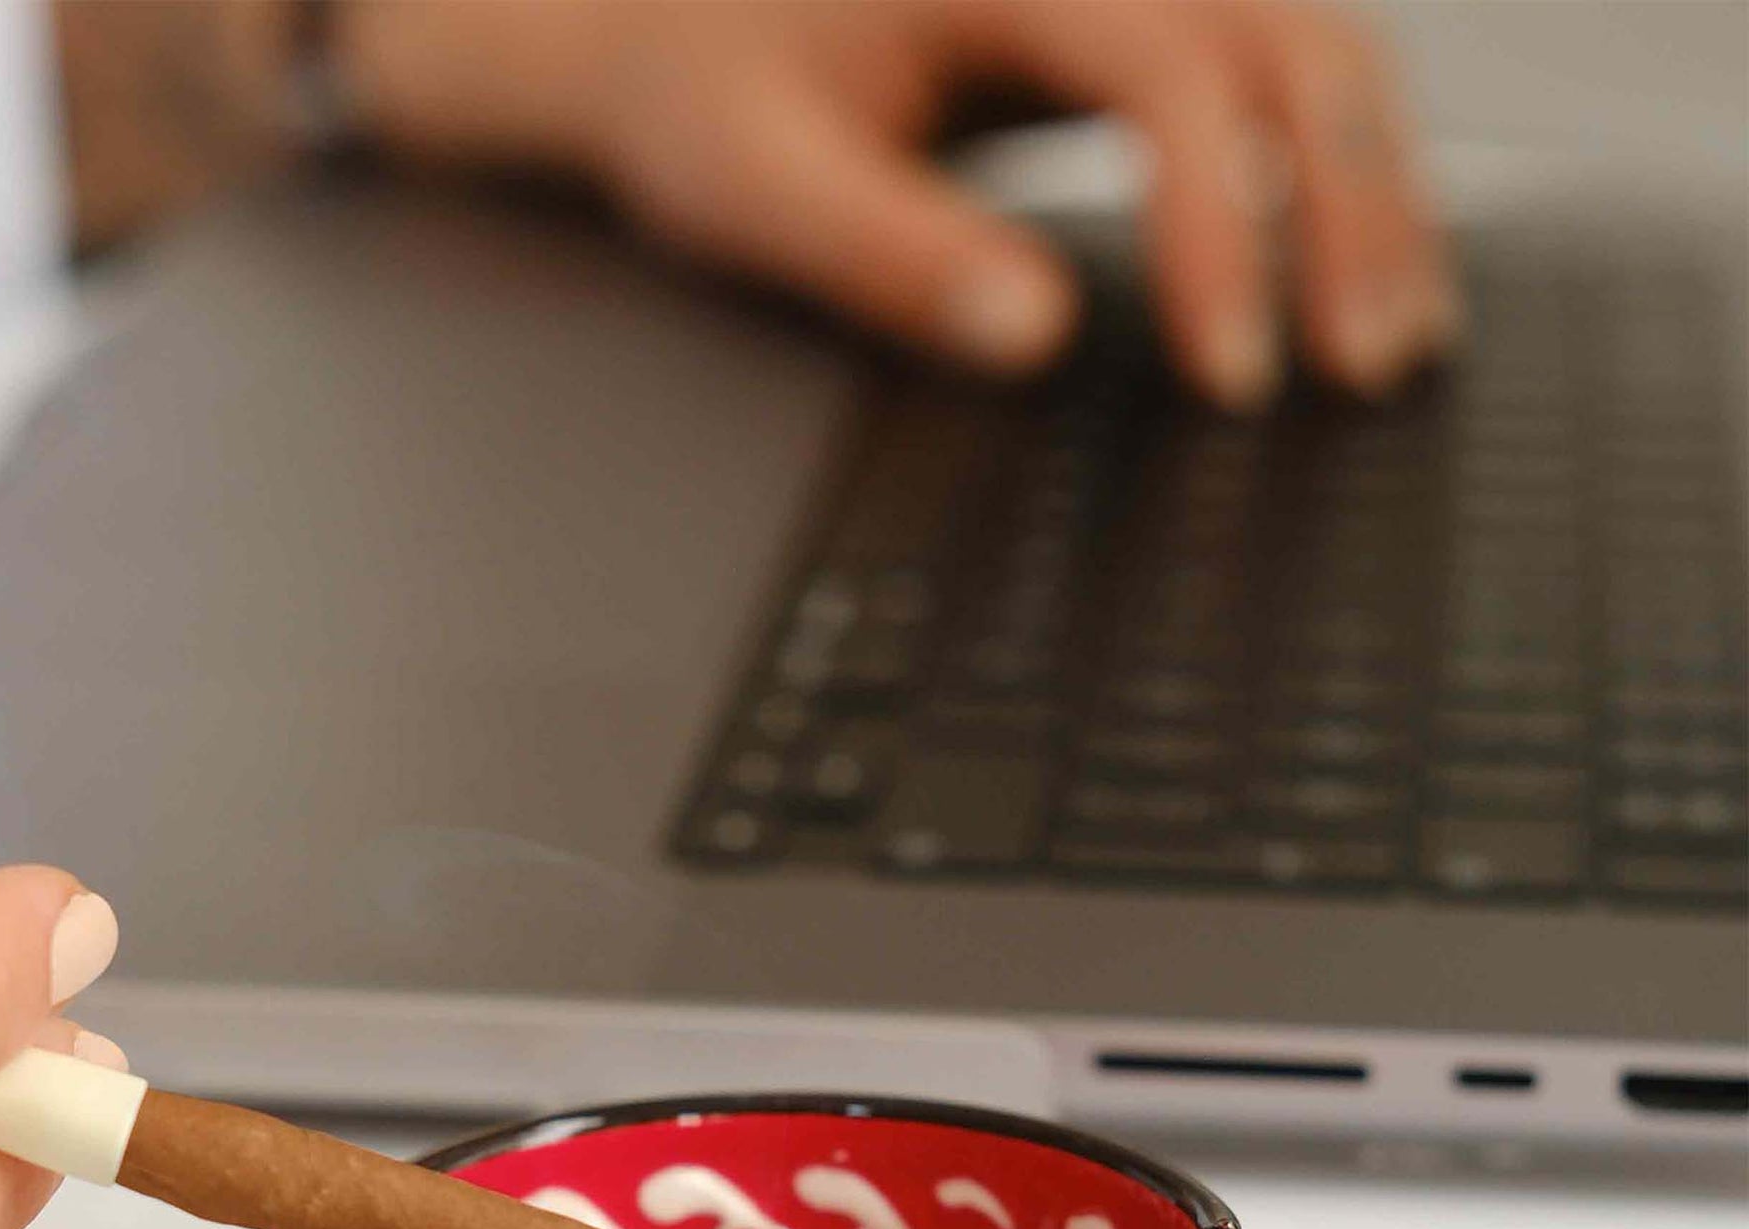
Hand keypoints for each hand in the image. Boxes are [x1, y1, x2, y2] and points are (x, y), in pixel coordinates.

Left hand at [341, 0, 1456, 404]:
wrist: (659, 26)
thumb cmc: (695, 90)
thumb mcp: (749, 181)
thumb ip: (883, 252)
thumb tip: (1033, 338)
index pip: (1170, 71)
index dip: (1225, 223)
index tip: (1232, 373)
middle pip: (1292, 40)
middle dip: (1351, 207)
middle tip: (1364, 367)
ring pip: (1312, 49)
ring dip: (1371, 191)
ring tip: (1390, 342)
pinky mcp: (1126, 24)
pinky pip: (1270, 76)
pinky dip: (1330, 172)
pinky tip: (1355, 262)